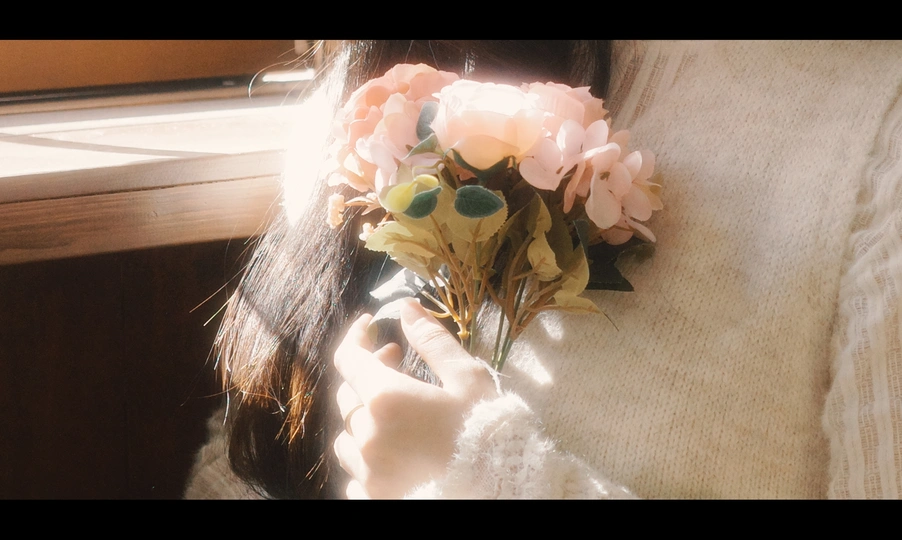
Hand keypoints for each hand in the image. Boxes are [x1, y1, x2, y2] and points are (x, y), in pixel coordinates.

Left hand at [333, 298, 497, 498]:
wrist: (501, 489)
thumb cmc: (488, 433)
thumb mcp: (467, 379)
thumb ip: (432, 340)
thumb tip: (406, 307)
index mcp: (387, 399)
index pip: (349, 358)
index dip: (357, 337)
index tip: (370, 324)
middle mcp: (368, 436)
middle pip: (348, 395)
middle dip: (368, 373)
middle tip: (396, 361)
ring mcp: (368, 472)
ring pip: (346, 437)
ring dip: (363, 418)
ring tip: (391, 412)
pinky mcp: (372, 498)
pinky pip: (354, 474)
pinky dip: (367, 458)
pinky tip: (391, 452)